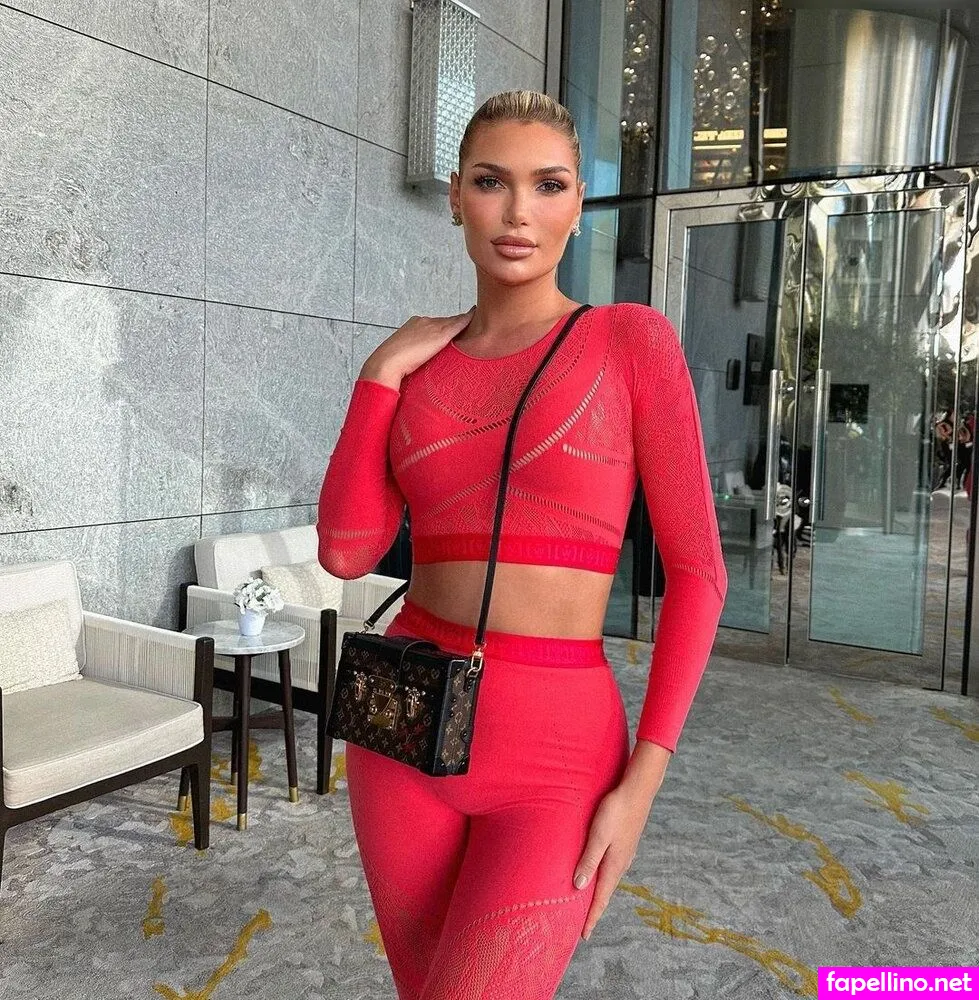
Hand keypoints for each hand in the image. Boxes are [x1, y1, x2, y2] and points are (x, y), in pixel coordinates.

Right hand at [361, 306, 475, 387]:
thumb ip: (413, 356)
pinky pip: (459, 324)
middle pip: (444, 321)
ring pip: (452, 321)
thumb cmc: (391, 366)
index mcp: (413, 325)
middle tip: (468, 327)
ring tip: (476, 322)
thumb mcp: (403, 358)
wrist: (387, 363)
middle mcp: (423, 321)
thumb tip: (414, 366)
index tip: (449, 333)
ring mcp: (432, 326)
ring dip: (463, 322)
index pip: (433, 325)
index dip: (442, 329)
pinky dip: (468, 319)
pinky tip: (476, 316)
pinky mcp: (441, 334)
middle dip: (454, 324)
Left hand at [573, 783, 655, 940]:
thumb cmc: (616, 810)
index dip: (591, 917)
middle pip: (605, 893)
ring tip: (587, 904)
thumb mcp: (598, 835)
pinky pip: (611, 868)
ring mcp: (624, 854)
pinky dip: (602, 878)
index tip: (583, 936)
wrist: (637, 791)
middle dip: (594, 910)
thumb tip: (578, 887)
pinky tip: (597, 874)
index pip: (600, 898)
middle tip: (583, 926)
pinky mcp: (624, 844)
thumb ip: (589, 860)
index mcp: (614, 865)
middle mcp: (621, 863)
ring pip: (608, 880)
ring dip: (598, 894)